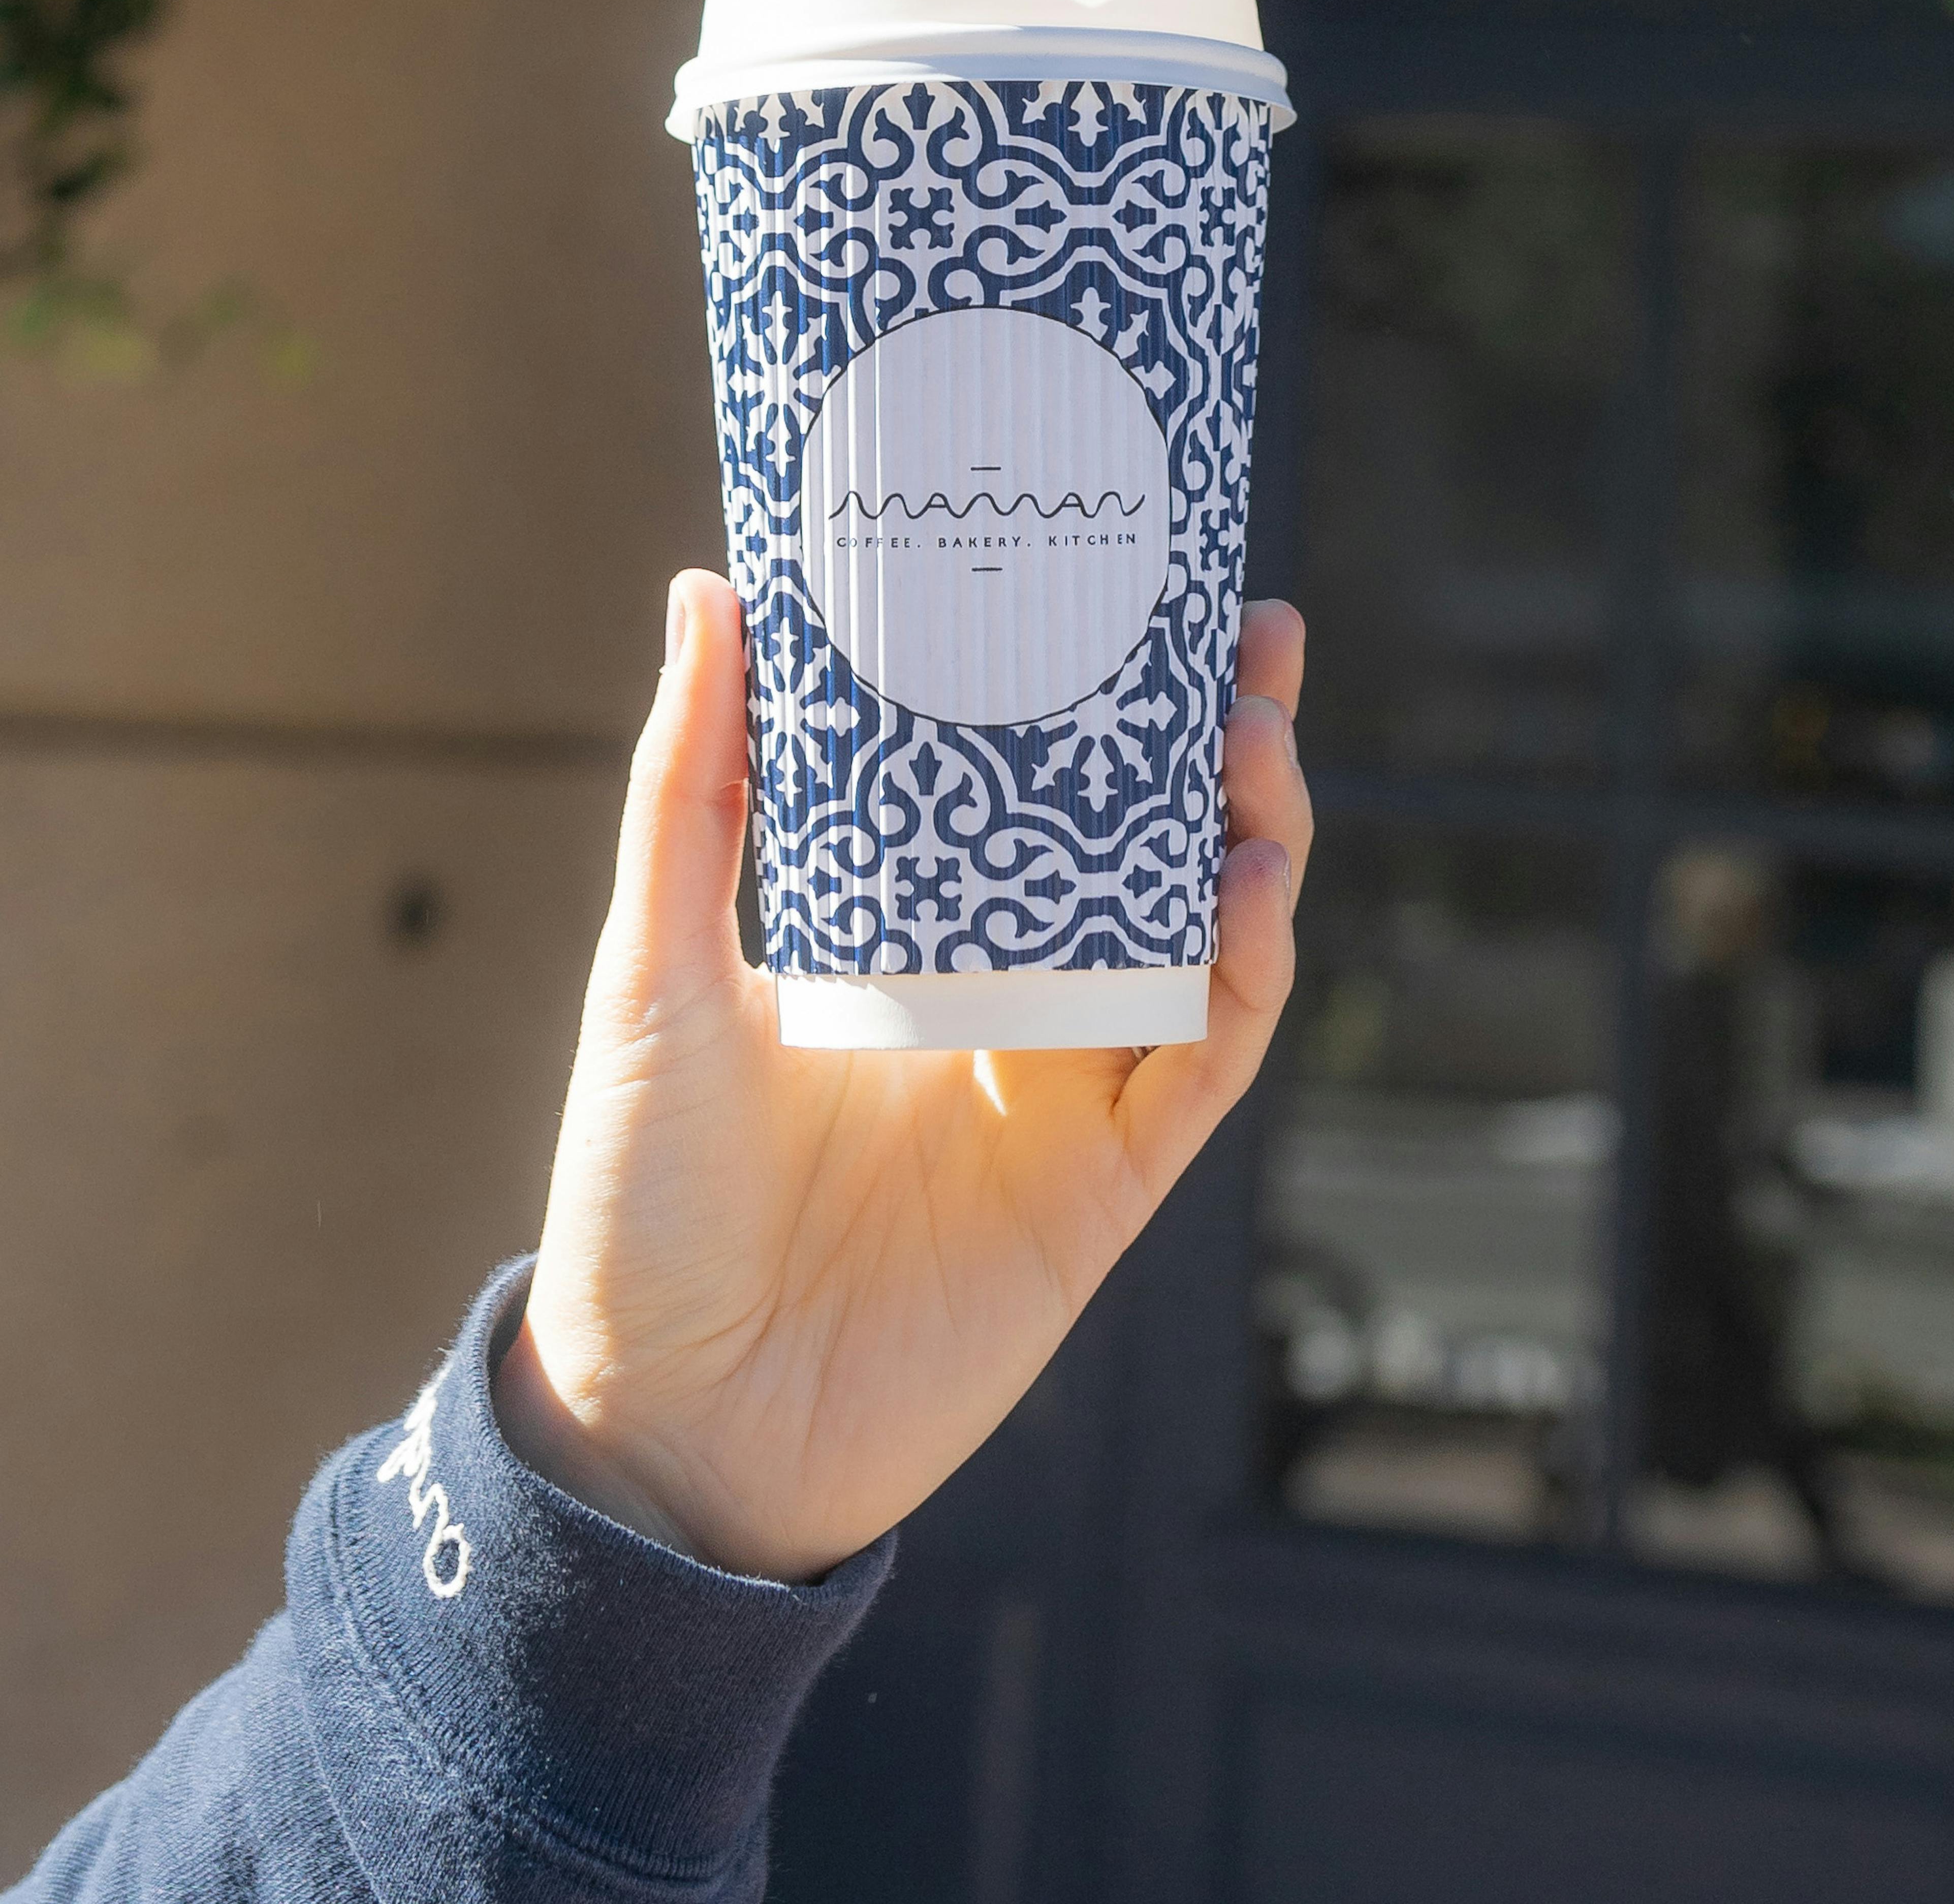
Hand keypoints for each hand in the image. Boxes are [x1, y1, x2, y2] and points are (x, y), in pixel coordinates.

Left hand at [496, 570, 1311, 1580]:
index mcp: (915, 942)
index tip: (1140, 588)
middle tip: (1253, 639)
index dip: (1103, 700)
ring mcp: (1065, 1093)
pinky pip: (1202, 1060)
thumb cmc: (642, 1199)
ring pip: (1207, 939)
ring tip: (1256, 737)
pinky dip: (1238, 973)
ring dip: (1253, 836)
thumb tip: (708, 590)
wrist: (664, 1420)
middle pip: (1152, 851)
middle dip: (1217, 743)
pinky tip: (1244, 887)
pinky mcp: (1102, 1187)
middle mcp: (1009, 1004)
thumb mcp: (655, 965)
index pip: (1039, 795)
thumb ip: (692, 788)